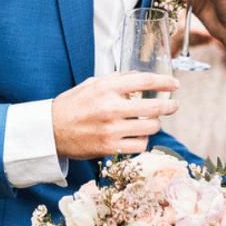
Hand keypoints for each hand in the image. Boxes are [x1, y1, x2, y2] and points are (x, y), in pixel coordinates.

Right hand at [52, 73, 179, 159]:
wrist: (50, 131)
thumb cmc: (72, 106)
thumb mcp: (91, 85)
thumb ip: (115, 80)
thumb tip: (139, 78)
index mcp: (107, 88)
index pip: (145, 81)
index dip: (165, 82)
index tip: (174, 84)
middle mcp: (111, 108)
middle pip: (154, 106)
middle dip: (170, 106)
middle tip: (173, 105)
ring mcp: (111, 130)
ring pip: (150, 127)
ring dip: (154, 124)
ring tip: (151, 122)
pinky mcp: (110, 148)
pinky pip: (140, 145)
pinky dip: (142, 141)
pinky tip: (138, 136)